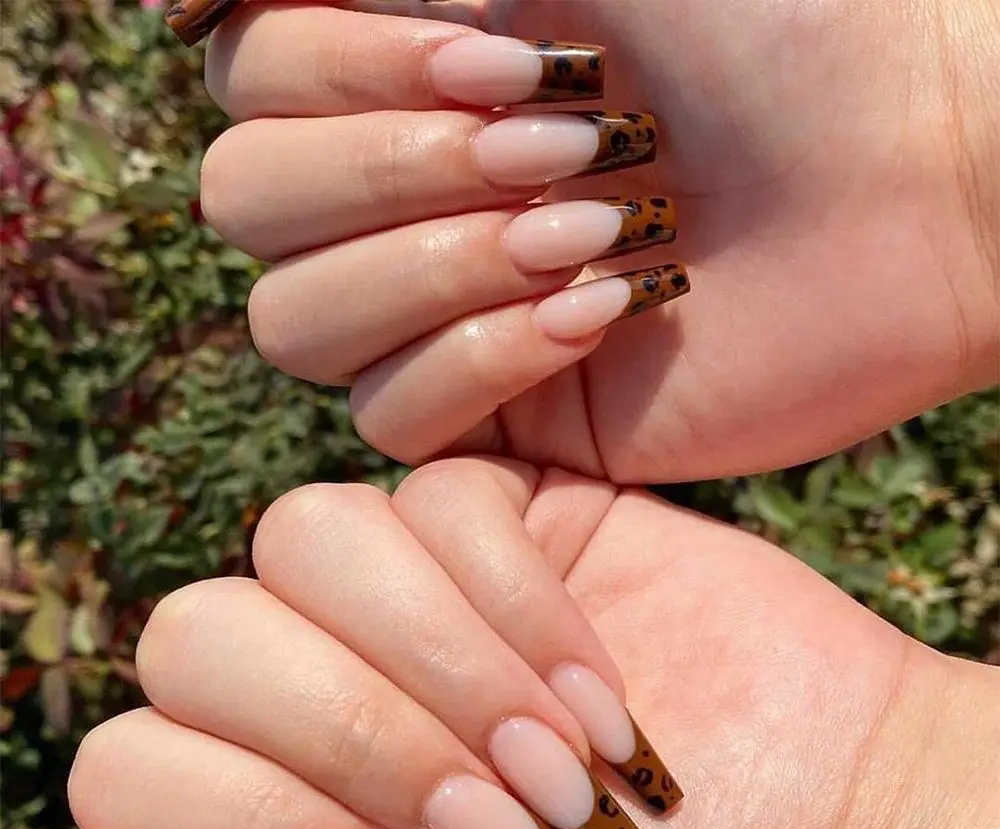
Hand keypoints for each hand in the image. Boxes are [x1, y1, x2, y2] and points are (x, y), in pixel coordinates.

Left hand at [1, 458, 995, 828]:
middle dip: (358, 735)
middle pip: (204, 633)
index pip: (132, 761)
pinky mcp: (495, 510)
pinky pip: (440, 502)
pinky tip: (598, 689)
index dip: (261, 825)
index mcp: (265, 785)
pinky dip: (517, 605)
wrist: (805, 828)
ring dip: (437, 663)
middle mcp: (310, 668)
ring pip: (308, 536)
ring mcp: (398, 580)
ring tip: (553, 762)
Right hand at [198, 0, 998, 480]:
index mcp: (395, 75)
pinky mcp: (494, 415)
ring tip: (587, 234)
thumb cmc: (762, 25)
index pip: (241, 86)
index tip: (498, 51)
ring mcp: (437, 314)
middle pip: (242, 207)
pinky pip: (387, 419)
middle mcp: (397, 196)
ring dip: (435, 269)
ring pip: (293, 325)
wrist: (904, 172)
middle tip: (561, 144)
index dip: (340, 73)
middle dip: (392, 173)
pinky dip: (482, 361)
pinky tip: (603, 318)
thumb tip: (173, 2)